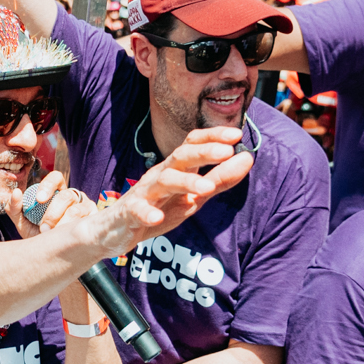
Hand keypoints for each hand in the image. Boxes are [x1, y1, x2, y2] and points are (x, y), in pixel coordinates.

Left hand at [6, 170, 92, 238]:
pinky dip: (74, 229)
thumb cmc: (38, 233)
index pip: (56, 177)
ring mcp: (85, 206)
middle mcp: (72, 195)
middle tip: (43, 228)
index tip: (38, 199)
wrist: (53, 253)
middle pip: (66, 196)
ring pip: (76, 210)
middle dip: (53, 213)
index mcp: (56, 190)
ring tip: (53, 235)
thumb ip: (15, 208)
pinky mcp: (93, 219)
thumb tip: (16, 192)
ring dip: (62, 224)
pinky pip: (86, 221)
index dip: (48, 185)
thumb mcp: (23, 222)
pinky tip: (67, 237)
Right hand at [93, 127, 252, 255]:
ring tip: (206, 187)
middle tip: (227, 150)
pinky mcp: (129, 213)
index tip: (237, 134)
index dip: (212, 137)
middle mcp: (160, 175)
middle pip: (181, 156)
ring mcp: (144, 193)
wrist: (116, 230)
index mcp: (176, 168)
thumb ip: (220, 179)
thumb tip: (248, 157)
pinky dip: (146, 212)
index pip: (192, 144)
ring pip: (163, 181)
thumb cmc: (159, 208)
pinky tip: (157, 218)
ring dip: (185, 182)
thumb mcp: (194, 196)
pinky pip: (137, 210)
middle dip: (204, 152)